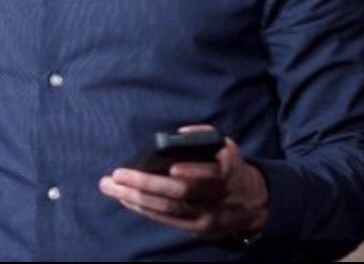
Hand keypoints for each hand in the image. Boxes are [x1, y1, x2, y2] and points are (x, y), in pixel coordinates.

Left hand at [98, 124, 268, 240]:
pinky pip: (168, 221)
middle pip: (179, 194)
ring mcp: (207, 216)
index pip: (210, 173)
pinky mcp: (199, 230)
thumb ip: (204, 136)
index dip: (192, 171)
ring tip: (112, 188)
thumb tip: (179, 134)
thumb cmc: (228, 165)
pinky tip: (127, 201)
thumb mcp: (225, 145)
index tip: (171, 167)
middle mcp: (217, 196)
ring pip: (169, 210)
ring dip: (137, 199)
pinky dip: (146, 210)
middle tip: (116, 176)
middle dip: (145, 185)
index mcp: (226, 170)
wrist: (251, 202)